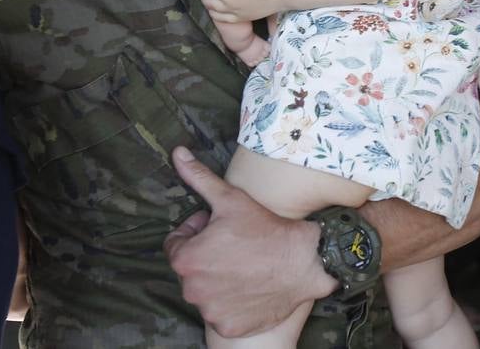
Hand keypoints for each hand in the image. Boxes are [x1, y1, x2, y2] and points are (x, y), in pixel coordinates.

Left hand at [163, 147, 335, 337]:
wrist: (303, 262)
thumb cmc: (265, 229)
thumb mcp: (229, 199)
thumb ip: (199, 178)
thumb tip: (177, 153)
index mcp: (185, 259)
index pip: (177, 244)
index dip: (196, 233)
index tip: (218, 229)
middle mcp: (191, 289)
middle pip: (191, 269)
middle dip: (207, 256)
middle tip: (234, 245)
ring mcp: (209, 311)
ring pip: (206, 292)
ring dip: (218, 279)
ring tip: (245, 265)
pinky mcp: (227, 326)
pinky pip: (222, 313)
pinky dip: (232, 303)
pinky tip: (251, 286)